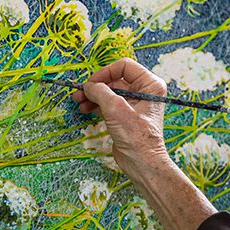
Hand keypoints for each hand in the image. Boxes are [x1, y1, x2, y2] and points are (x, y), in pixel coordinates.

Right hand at [72, 58, 170, 176]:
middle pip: (115, 80)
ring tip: (79, 102)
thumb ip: (100, 91)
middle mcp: (144, 92)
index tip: (92, 83)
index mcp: (150, 85)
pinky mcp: (126, 116)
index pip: (124, 66)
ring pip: (109, 92)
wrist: (141, 163)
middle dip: (96, 86)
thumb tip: (88, 86)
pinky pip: (109, 104)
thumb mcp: (115, 109)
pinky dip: (96, 105)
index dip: (105, 72)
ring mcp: (135, 104)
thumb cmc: (137, 137)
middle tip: (80, 93)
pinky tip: (85, 109)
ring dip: (93, 96)